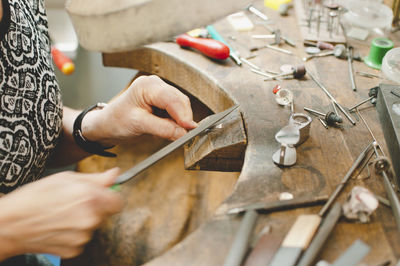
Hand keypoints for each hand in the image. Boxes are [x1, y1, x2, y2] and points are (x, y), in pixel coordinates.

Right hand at [0, 168, 122, 259]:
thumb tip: (115, 174)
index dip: (110, 198)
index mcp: (90, 198)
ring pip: (92, 226)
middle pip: (105, 214)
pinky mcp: (75, 250)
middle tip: (73, 203)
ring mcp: (83, 237)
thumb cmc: (35, 197)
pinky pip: (82, 239)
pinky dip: (74, 234)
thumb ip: (96, 179)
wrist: (11, 224)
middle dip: (94, 208)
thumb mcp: (65, 178)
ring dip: (83, 221)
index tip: (102, 197)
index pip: (118, 202)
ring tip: (61, 215)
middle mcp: (90, 219)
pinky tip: (58, 227)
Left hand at [82, 75, 196, 145]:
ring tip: (173, 134)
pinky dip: (177, 122)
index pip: (173, 99)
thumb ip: (163, 128)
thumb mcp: (138, 125)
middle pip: (180, 101)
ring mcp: (160, 92)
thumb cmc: (116, 121)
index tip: (190, 130)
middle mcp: (156, 85)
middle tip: (186, 136)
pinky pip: (177, 112)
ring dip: (181, 122)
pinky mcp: (163, 102)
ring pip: (181, 107)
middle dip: (184, 119)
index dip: (183, 115)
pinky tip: (169, 130)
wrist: (107, 126)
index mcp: (147, 85)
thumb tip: (183, 133)